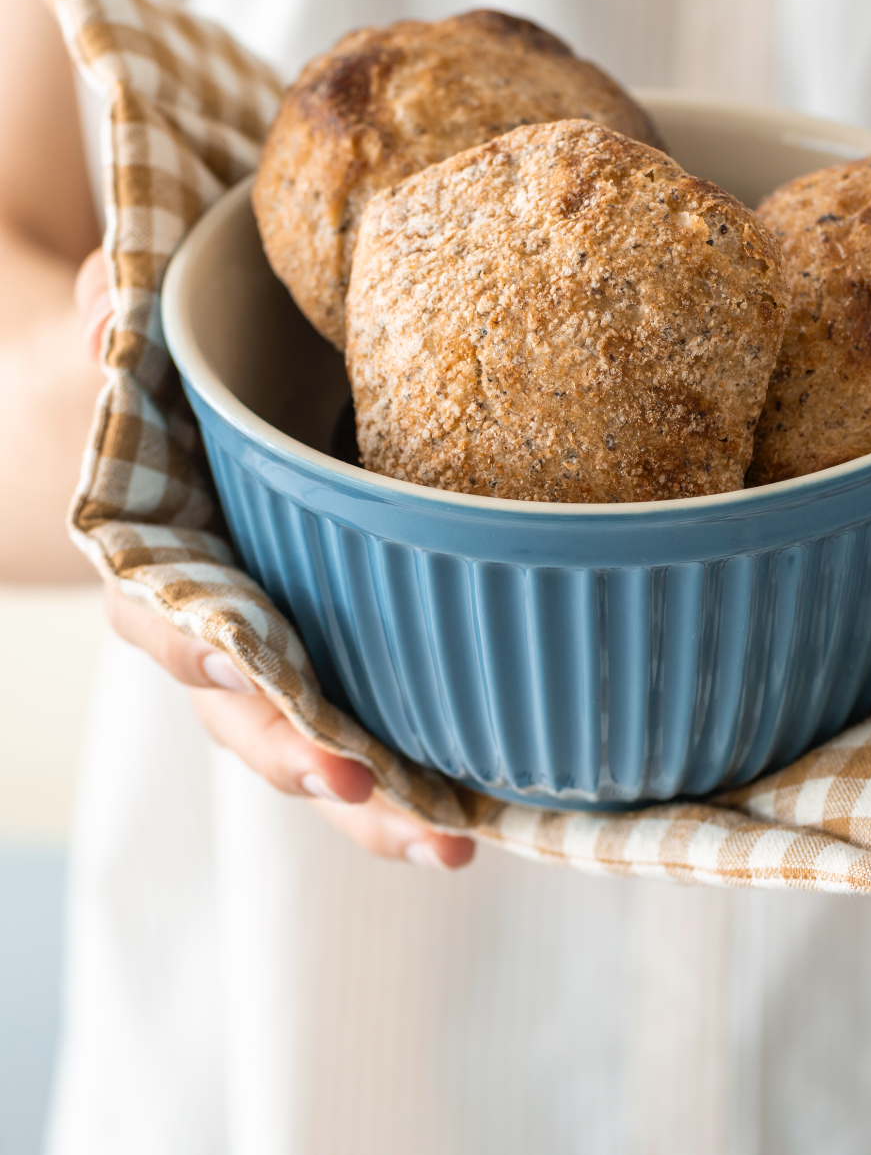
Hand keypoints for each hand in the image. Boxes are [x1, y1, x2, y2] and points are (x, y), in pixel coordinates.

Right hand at [80, 250, 473, 868]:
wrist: (231, 386)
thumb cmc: (180, 363)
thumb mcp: (141, 327)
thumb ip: (111, 318)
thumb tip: (97, 322)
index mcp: (157, 551)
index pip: (159, 611)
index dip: (193, 644)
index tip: (241, 664)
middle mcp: (216, 624)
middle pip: (240, 713)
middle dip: (293, 753)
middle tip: (357, 782)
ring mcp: (285, 655)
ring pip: (312, 746)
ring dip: (372, 803)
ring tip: (447, 840)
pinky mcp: (350, 661)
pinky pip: (378, 733)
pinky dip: (422, 783)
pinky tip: (484, 818)